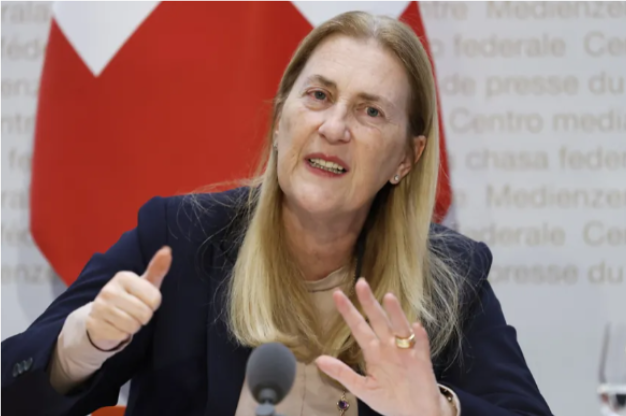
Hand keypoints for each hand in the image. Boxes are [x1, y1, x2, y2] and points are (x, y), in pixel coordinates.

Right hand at [86, 246, 171, 350]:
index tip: (144, 300)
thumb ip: (158, 268)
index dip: (153, 304)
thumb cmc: (132, 296)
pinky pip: (120, 335)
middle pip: (145, 313)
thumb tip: (167, 250)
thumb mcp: (146, 283)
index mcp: (123, 277)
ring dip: (133, 326)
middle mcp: (109, 289)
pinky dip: (122, 334)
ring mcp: (99, 307)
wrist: (103, 315)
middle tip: (135, 312)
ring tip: (126, 318)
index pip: (154, 298)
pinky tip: (116, 326)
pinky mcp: (94, 324)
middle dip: (144, 317)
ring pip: (132, 326)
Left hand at [315, 278, 444, 415]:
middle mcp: (389, 346)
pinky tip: (416, 326)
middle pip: (378, 320)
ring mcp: (406, 352)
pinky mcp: (422, 362)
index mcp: (373, 352)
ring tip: (388, 297)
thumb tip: (318, 360)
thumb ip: (342, 373)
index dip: (348, 312)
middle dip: (369, 302)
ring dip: (395, 313)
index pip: (358, 327)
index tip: (337, 295)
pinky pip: (421, 346)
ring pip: (399, 327)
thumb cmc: (389, 399)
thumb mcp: (362, 388)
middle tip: (360, 283)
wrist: (414, 414)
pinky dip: (419, 337)